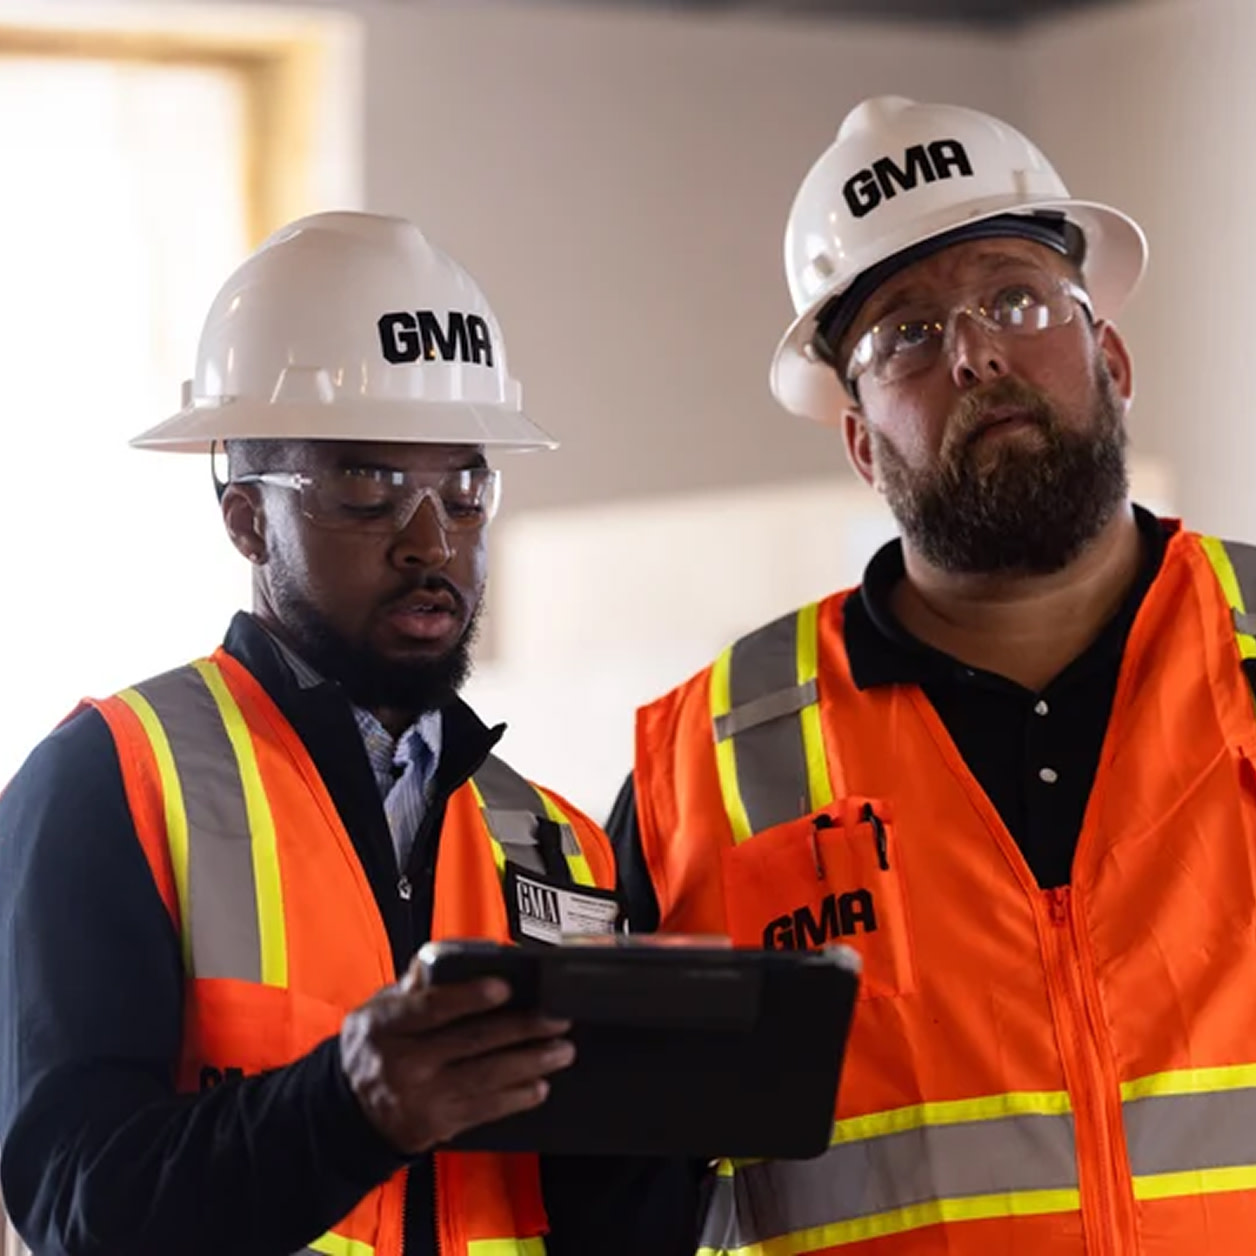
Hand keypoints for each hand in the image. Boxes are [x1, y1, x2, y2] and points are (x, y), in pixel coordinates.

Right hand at [340, 953, 574, 1153]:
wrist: (348, 1110)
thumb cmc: (374, 1047)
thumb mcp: (379, 1007)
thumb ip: (415, 984)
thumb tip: (447, 956)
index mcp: (386, 1025)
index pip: (431, 1007)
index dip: (470, 997)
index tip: (505, 986)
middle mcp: (402, 1062)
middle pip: (470, 1041)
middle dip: (521, 1029)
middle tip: (557, 1018)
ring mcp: (420, 1096)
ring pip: (485, 1077)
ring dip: (530, 1063)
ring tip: (561, 1050)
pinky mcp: (437, 1124)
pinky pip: (483, 1109)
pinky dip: (516, 1097)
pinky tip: (539, 1085)